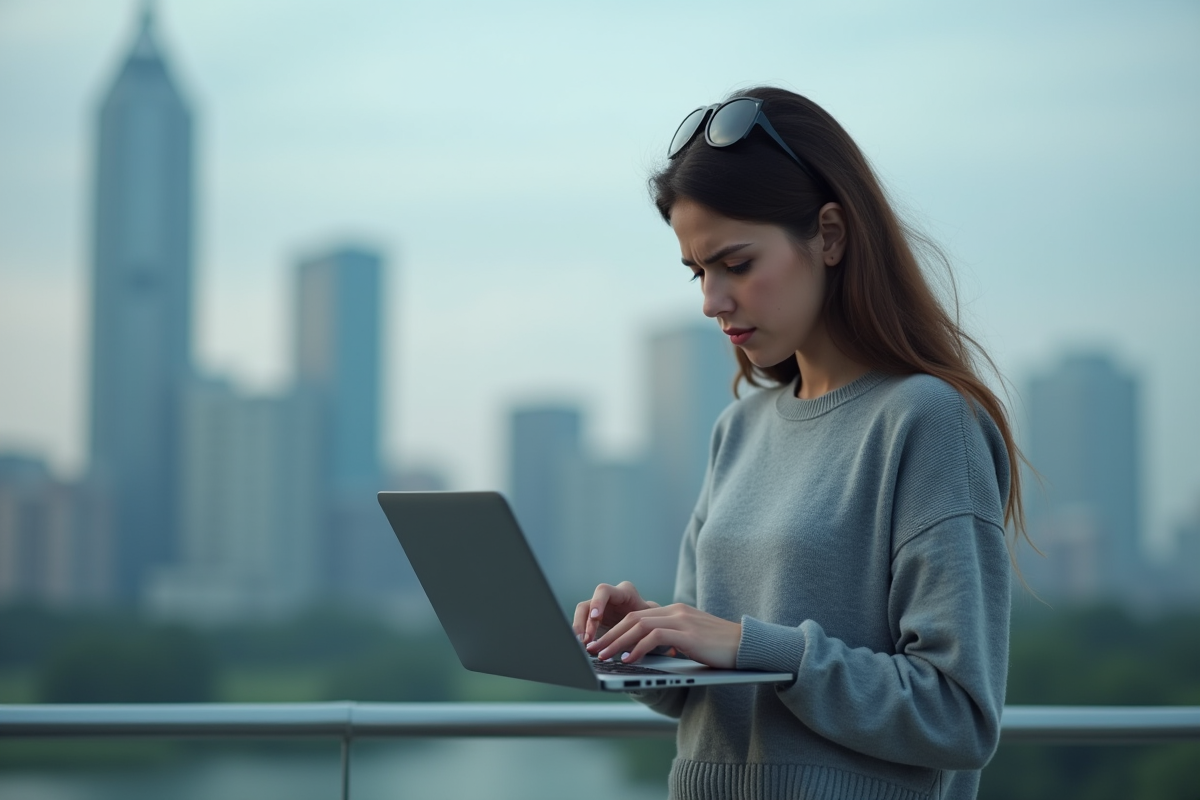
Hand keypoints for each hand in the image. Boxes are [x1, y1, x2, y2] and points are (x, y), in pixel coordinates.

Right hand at [572, 581, 657, 645]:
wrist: (650, 625)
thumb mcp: (651, 621)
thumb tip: (639, 636)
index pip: (604, 591)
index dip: (597, 603)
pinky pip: (583, 624)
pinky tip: (586, 645)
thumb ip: (644, 626)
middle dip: (584, 623)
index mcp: (625, 592)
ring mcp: (600, 606)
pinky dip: (582, 635)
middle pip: (587, 604)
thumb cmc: (653, 621)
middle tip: (586, 639)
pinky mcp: (595, 617)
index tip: (596, 618)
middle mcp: (609, 597)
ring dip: (580, 630)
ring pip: (582, 614)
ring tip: (585, 645)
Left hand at [586, 603, 742, 669]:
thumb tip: (647, 654)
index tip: (601, 644)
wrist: (748, 646)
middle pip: (633, 618)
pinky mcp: (688, 632)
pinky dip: (638, 648)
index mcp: (675, 611)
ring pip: (639, 625)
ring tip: (604, 657)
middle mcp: (675, 611)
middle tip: (593, 650)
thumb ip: (671, 642)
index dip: (616, 630)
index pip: (637, 616)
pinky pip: (655, 636)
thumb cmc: (721, 649)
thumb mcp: (691, 642)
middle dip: (610, 635)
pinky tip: (629, 660)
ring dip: (618, 642)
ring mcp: (681, 620)